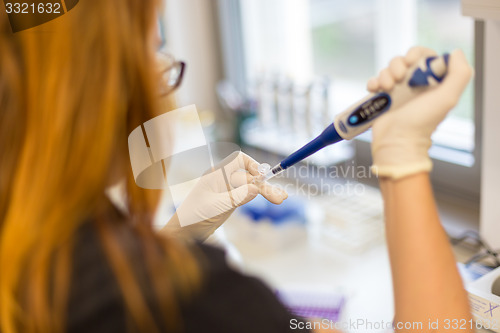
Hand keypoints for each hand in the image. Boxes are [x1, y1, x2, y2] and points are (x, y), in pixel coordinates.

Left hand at [162, 152, 287, 240]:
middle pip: (249, 176)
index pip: (238, 160)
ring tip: (281, 199)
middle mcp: (223, 178)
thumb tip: (256, 188)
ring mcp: (228, 189)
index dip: (252, 165)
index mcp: (216, 174)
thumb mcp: (216, 207)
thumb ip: (236, 197)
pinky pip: (249, 194)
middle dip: (264, 185)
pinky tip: (274, 199)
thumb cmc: (194, 217)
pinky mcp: (232, 200)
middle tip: (280, 198)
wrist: (184, 233)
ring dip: (266, 191)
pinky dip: (261, 196)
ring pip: (252, 185)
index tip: (262, 178)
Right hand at [367, 47, 472, 178]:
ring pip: (387, 70)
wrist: (397, 141)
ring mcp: (396, 92)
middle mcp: (414, 86)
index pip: (424, 56)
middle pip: (403, 60)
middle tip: (399, 77)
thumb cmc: (422, 122)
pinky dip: (373, 82)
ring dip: (385, 74)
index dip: (416, 54)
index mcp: (431, 83)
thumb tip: (456, 52)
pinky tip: (375, 89)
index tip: (411, 60)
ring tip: (387, 88)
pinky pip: (374, 81)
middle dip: (398, 64)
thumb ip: (459, 73)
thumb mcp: (447, 98)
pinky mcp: (381, 98)